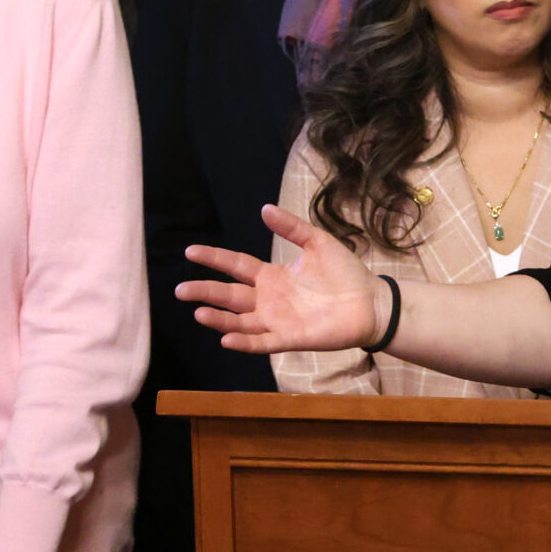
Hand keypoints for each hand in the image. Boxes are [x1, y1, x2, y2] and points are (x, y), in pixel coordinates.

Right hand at [177, 205, 379, 354]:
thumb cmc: (345, 273)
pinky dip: (244, 342)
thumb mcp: (318, 242)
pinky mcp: (290, 338)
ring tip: (198, 312)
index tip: (190, 251)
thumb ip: (291, 228)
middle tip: (180, 290)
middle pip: (229, 295)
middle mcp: (268, 299)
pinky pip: (262, 342)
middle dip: (205, 292)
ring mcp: (277, 320)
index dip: (214, 258)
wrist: (371, 301)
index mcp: (272, 276)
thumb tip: (264, 208)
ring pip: (240, 321)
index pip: (235, 266)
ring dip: (219, 319)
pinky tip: (225, 339)